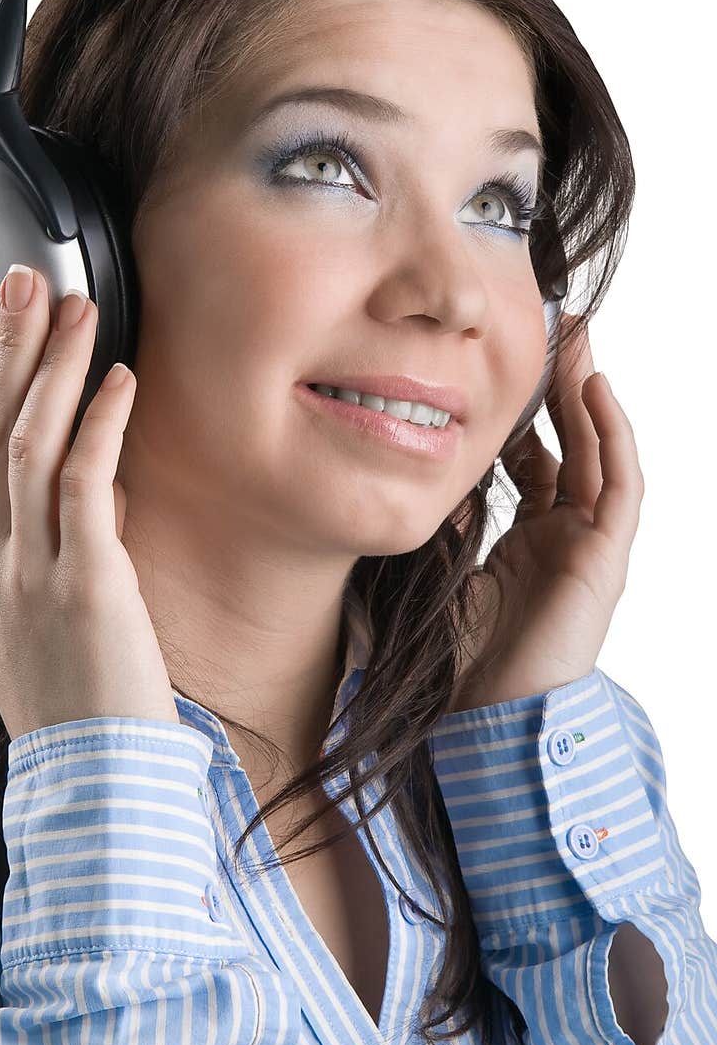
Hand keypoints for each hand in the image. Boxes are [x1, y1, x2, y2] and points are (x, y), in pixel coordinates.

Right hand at [0, 265, 178, 740]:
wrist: (94, 790)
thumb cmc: (78, 713)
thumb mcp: (41, 632)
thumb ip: (57, 558)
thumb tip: (97, 495)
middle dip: (4, 353)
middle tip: (22, 286)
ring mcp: (31, 574)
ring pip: (27, 446)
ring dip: (53, 369)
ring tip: (76, 308)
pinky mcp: (88, 583)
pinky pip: (86, 484)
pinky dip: (101, 425)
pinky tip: (120, 381)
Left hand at [448, 312, 643, 711]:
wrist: (489, 714)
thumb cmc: (464, 655)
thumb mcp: (445, 564)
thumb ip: (447, 515)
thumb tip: (426, 465)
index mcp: (527, 539)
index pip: (534, 458)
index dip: (523, 411)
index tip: (503, 362)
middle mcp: (563, 535)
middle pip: (570, 444)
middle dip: (560, 387)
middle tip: (551, 330)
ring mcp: (589, 544)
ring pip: (597, 451)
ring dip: (587, 393)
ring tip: (575, 340)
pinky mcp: (607, 554)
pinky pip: (619, 482)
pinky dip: (611, 434)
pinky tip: (594, 388)